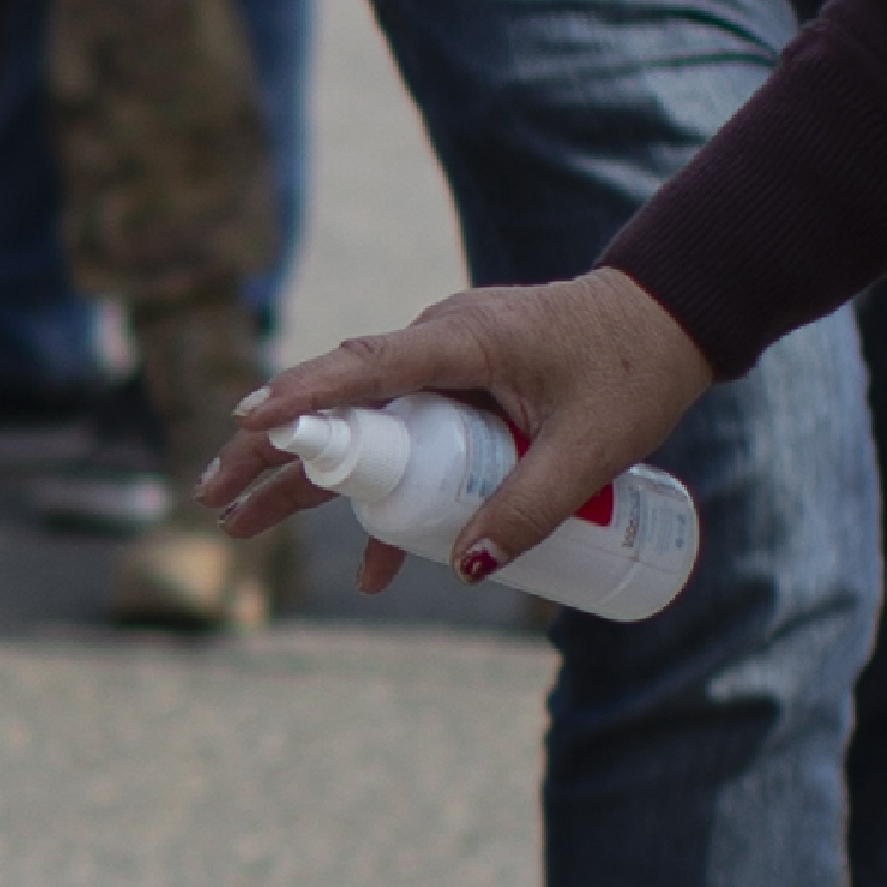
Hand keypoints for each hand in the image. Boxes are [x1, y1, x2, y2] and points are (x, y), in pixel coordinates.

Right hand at [200, 273, 714, 594]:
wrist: (673, 319)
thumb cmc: (637, 368)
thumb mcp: (592, 449)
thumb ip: (531, 509)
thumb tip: (461, 567)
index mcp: (467, 340)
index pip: (367, 369)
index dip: (304, 400)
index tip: (246, 424)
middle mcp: (441, 343)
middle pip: (340, 404)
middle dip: (273, 454)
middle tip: (214, 495)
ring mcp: (445, 365)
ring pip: (362, 425)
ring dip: (306, 477)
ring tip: (239, 522)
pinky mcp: (458, 386)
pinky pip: (405, 437)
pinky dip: (383, 493)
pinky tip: (373, 564)